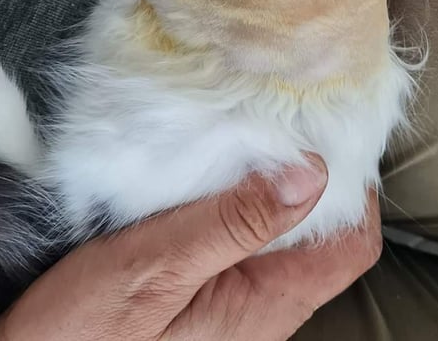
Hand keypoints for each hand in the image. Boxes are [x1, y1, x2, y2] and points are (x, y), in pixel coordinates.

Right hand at [0, 159, 380, 340]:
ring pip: (285, 234)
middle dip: (313, 175)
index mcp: (265, 305)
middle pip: (324, 234)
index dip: (355, 188)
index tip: (331, 133)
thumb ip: (234, 223)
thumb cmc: (81, 337)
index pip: (352, 245)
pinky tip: (216, 173)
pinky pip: (247, 243)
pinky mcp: (208, 296)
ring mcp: (237, 304)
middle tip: (286, 118)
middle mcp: (264, 309)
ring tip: (253, 135)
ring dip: (273, 184)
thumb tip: (312, 174)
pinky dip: (241, 201)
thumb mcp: (156, 268)